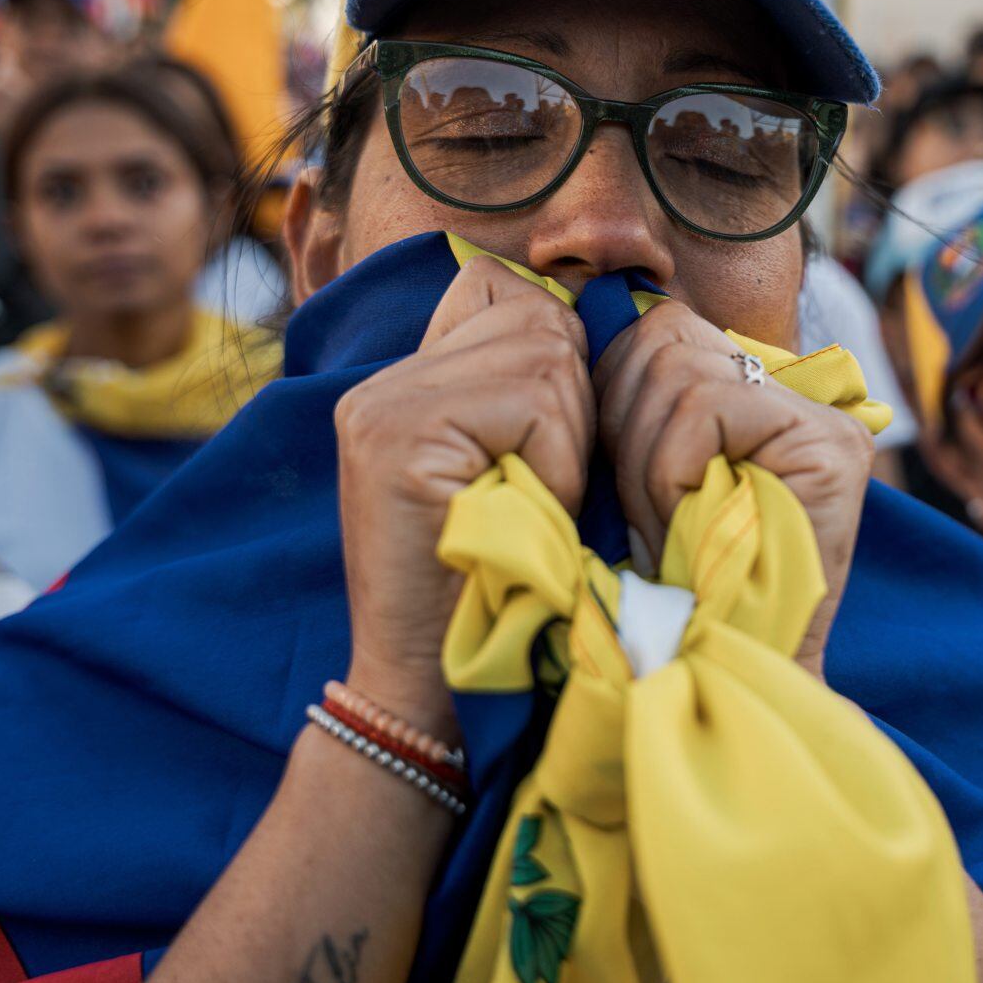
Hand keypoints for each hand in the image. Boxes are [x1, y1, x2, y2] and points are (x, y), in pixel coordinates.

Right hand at [334, 257, 592, 737]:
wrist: (431, 691)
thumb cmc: (502, 586)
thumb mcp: (517, 472)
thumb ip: (530, 394)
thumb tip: (600, 312)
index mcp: (406, 384)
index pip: (500, 291)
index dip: (554, 354)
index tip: (553, 443)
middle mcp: (382, 385)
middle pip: (532, 312)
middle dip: (572, 397)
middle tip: (545, 484)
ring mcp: (381, 408)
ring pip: (542, 351)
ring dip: (567, 435)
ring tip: (531, 502)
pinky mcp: (397, 439)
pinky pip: (531, 399)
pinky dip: (556, 460)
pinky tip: (525, 513)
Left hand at [594, 301, 874, 675]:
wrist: (727, 680)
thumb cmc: (669, 597)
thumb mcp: (633, 485)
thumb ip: (625, 412)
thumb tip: (570, 333)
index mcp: (749, 393)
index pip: (658, 331)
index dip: (608, 394)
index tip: (606, 477)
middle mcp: (797, 394)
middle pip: (663, 335)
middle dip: (619, 422)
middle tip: (634, 510)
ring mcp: (821, 417)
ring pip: (677, 367)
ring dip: (643, 459)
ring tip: (662, 528)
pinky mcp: (829, 444)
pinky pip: (704, 406)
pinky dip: (671, 469)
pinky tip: (685, 521)